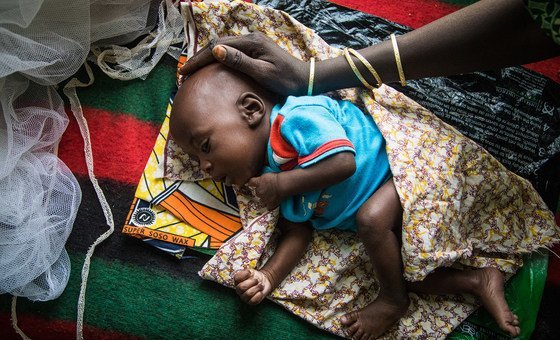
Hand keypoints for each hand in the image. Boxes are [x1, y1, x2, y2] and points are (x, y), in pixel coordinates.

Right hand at [179, 32, 308, 95]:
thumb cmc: (285, 79)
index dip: (199, 59)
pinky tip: (210, 68)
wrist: (304, 80)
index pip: (217, 47)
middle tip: (184, 73)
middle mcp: (250, 39)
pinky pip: (230, 52)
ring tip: (193, 71)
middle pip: (217, 45)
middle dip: (199, 58)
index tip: (185, 72)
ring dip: (206, 58)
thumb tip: (216, 51)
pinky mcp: (254, 51)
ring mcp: (252, 44)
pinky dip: (217, 60)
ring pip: (222, 48)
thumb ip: (240, 61)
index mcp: (250, 42)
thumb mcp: (262, 72)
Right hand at [233, 269, 273, 304]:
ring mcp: (244, 297)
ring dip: (257, 288)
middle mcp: (239, 289)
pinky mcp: (250, 302)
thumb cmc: (256, 276)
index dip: (244, 275)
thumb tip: (247, 272)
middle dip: (252, 282)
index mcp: (237, 281)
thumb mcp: (251, 271)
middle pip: (241, 287)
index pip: (237, 278)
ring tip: (260, 285)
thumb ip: (247, 271)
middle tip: (257, 280)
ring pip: (248, 294)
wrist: (264, 282)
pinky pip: (253, 301)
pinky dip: (258, 295)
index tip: (250, 273)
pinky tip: (260, 292)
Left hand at [247, 172, 280, 209]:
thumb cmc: (276, 178)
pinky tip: (273, 203)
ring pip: (262, 200)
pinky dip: (270, 205)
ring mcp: (264, 199)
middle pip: (257, 192)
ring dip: (265, 198)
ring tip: (271, 195)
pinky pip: (268, 207)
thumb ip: (261, 178)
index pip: (251, 182)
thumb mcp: (266, 175)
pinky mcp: (270, 204)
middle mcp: (259, 192)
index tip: (253, 183)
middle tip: (267, 189)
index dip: (252, 183)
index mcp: (257, 183)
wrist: (282, 185)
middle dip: (260, 191)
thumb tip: (259, 180)